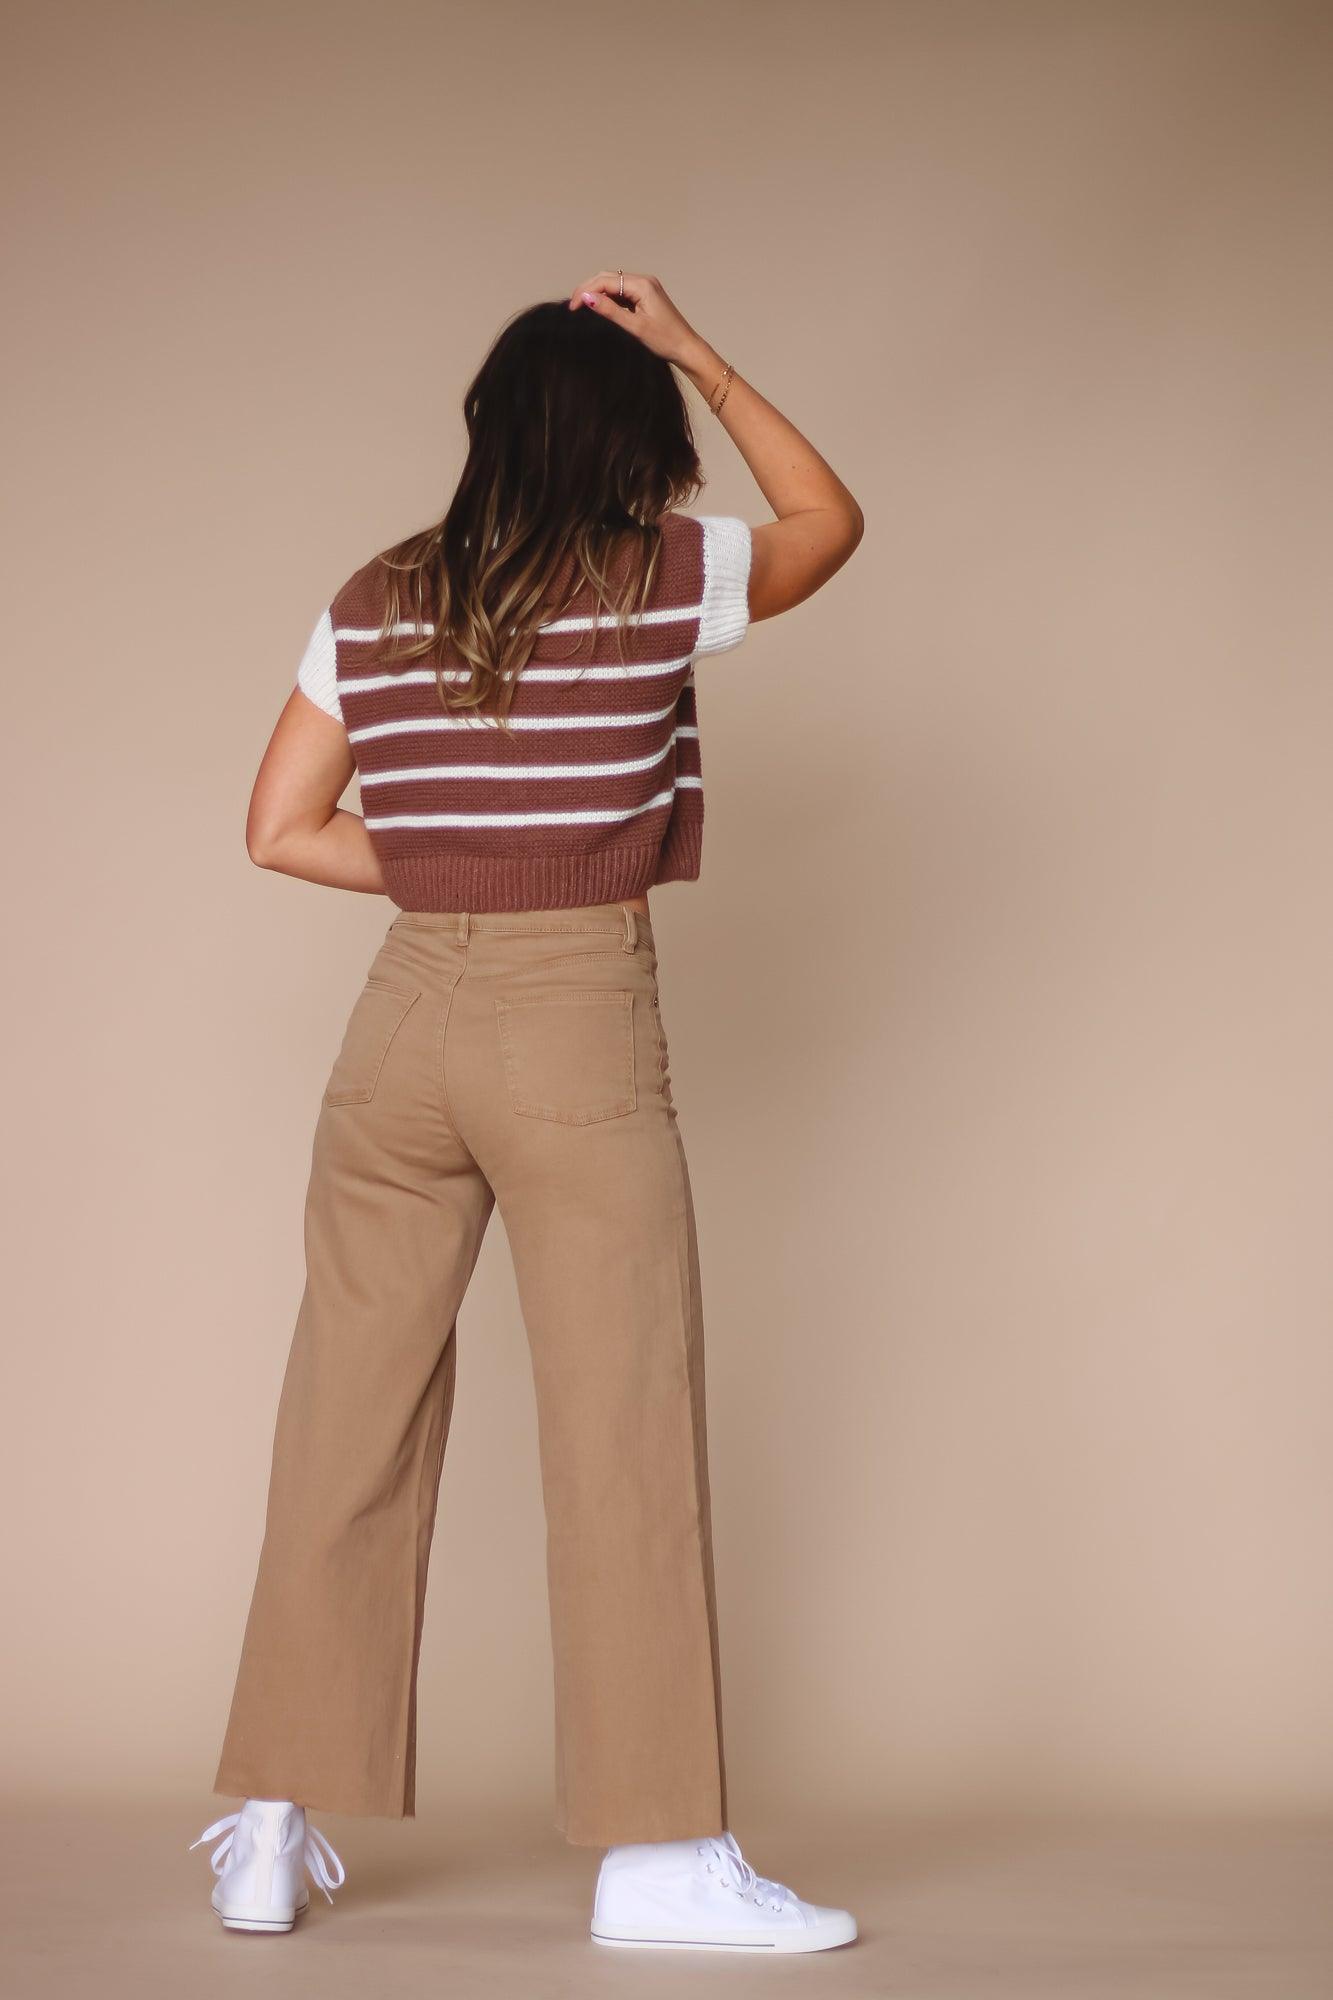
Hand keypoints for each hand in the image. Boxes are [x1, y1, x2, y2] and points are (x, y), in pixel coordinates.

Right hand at [567, 270, 704, 369]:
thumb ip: (610, 311)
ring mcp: (645, 287)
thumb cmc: (665, 340)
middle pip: (608, 278)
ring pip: (613, 284)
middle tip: (573, 306)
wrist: (686, 348)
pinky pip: (622, 292)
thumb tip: (587, 298)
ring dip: (597, 293)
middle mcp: (644, 281)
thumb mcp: (635, 327)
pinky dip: (609, 298)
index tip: (572, 307)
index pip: (606, 281)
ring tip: (583, 307)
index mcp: (642, 284)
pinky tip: (600, 309)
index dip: (586, 291)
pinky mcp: (645, 296)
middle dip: (588, 289)